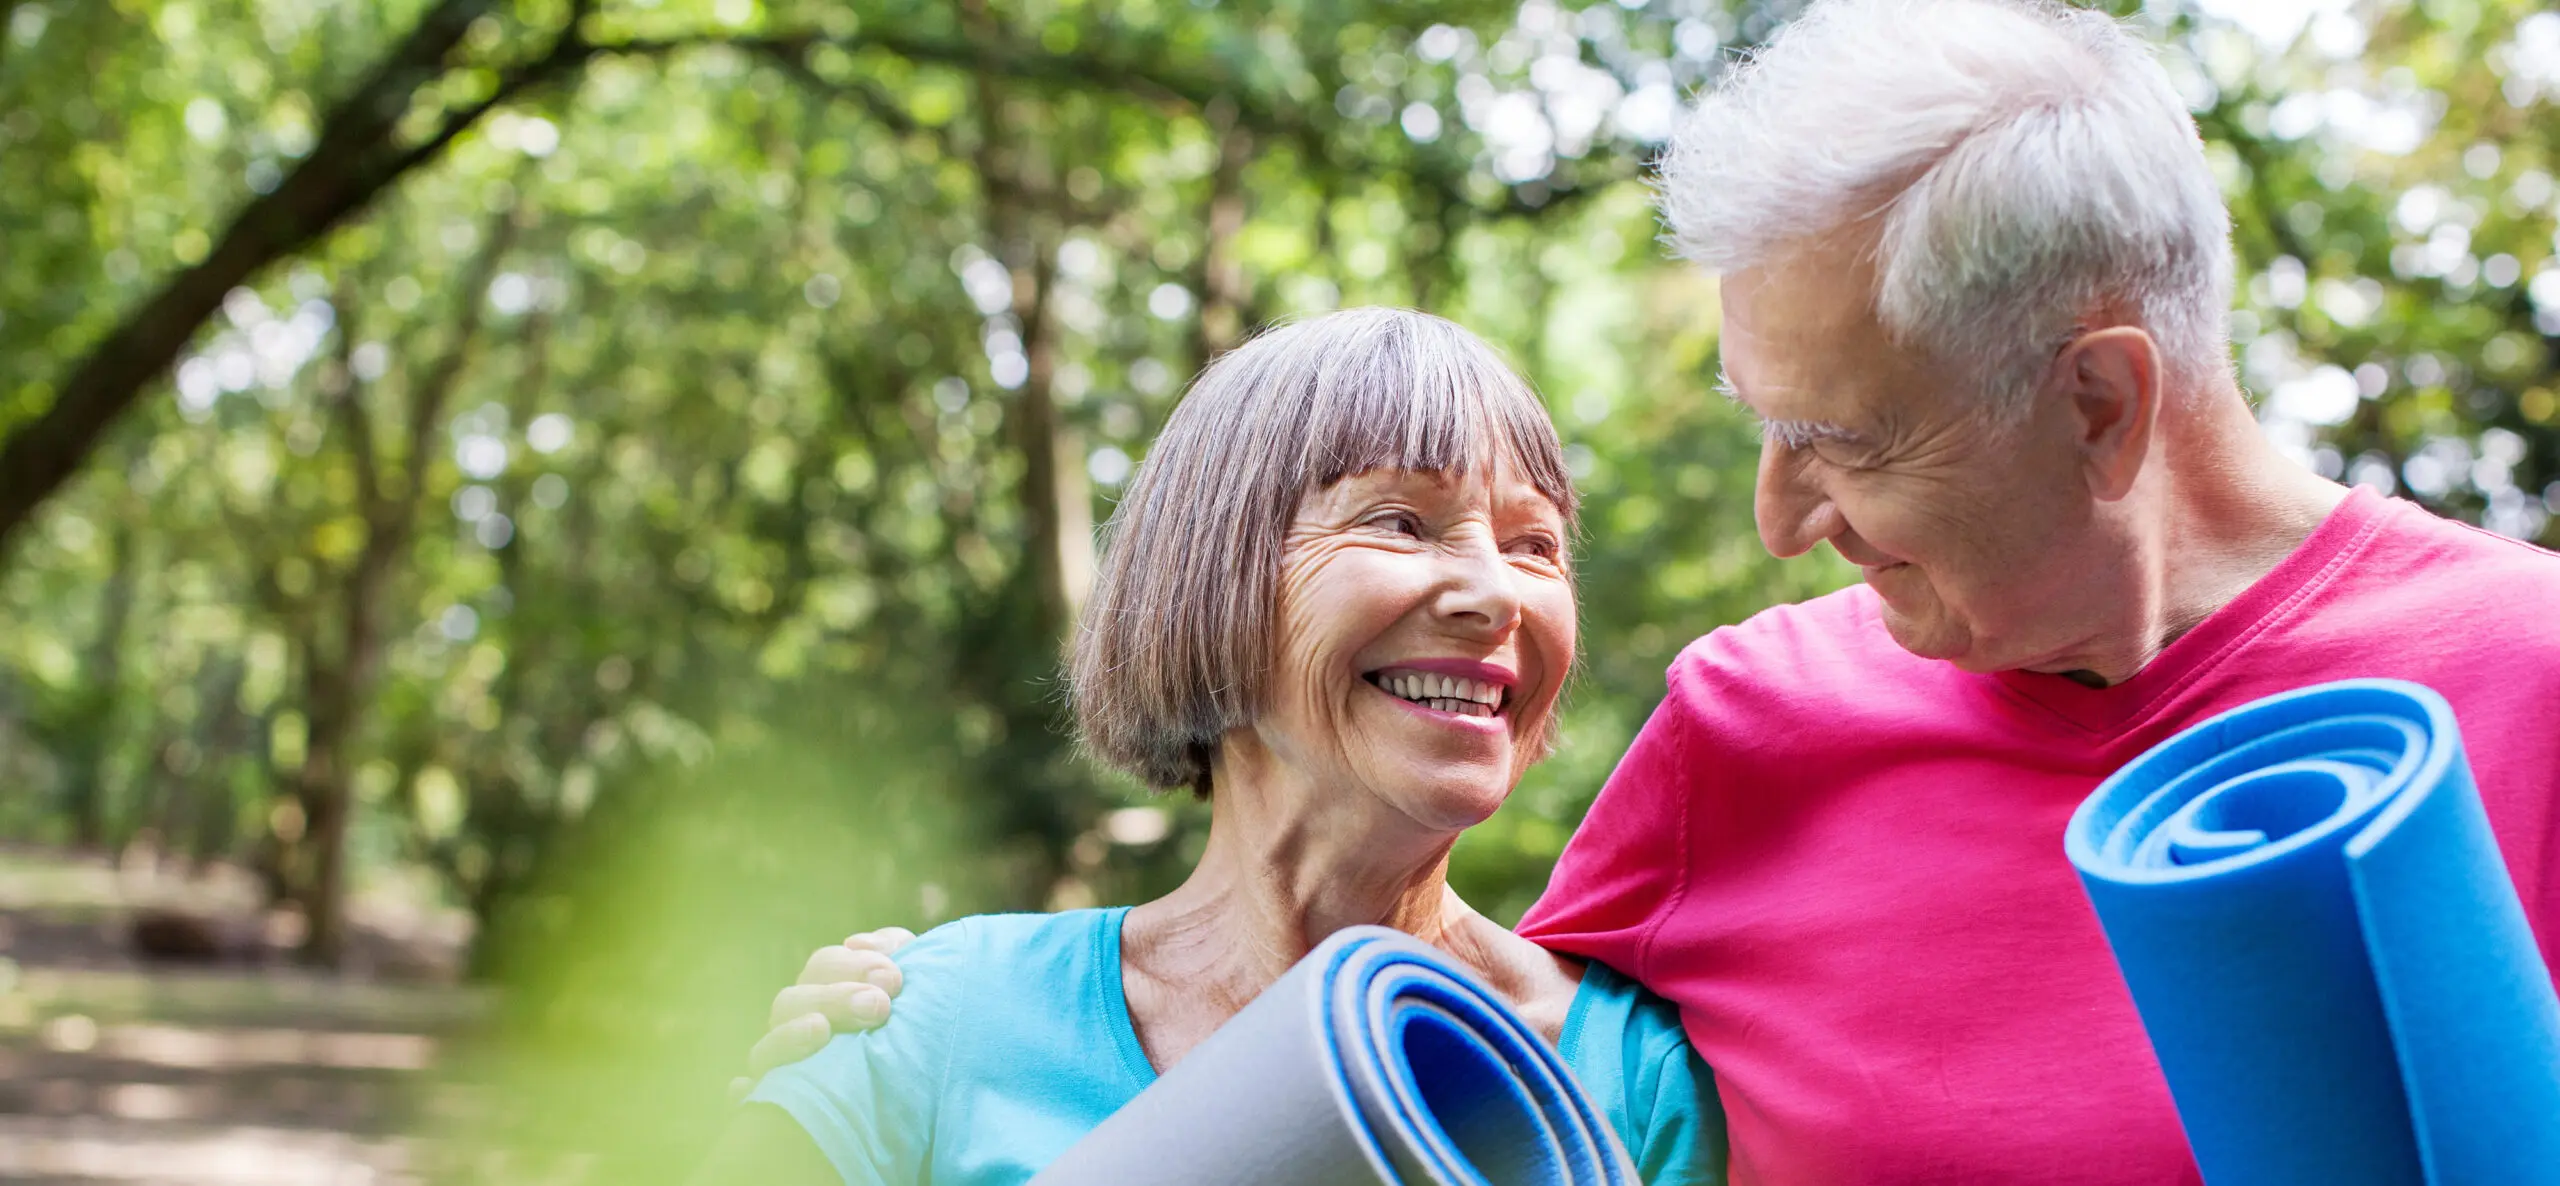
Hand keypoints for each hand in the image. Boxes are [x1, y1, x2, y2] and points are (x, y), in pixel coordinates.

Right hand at [727, 927, 915, 1103]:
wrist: (924, 1096)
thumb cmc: (914, 1032)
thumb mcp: (914, 987)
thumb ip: (895, 953)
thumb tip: (857, 942)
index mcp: (827, 990)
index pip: (823, 965)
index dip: (853, 965)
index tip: (892, 978)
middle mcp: (797, 1025)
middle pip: (792, 1002)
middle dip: (833, 998)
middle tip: (879, 1006)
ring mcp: (782, 1066)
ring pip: (765, 1048)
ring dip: (788, 1037)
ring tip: (820, 1030)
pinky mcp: (777, 1103)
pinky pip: (748, 1098)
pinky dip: (744, 1092)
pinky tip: (745, 1089)